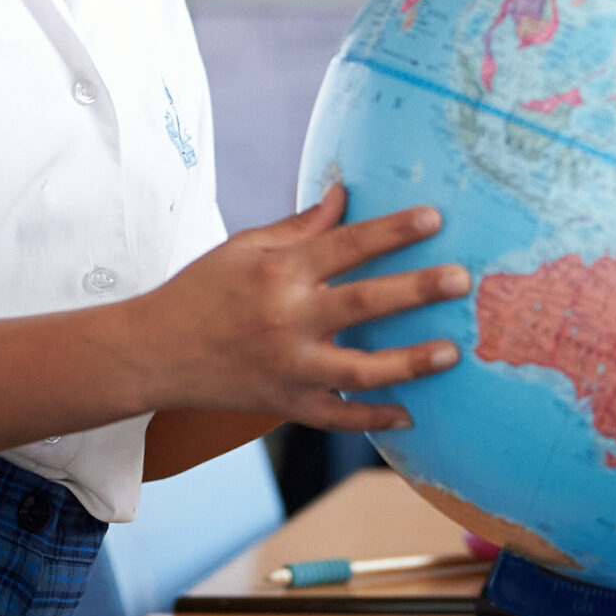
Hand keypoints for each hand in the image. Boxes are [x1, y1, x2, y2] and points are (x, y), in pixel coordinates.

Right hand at [126, 183, 468, 431]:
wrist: (154, 352)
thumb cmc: (201, 290)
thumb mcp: (244, 246)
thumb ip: (300, 227)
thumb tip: (344, 197)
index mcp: (278, 272)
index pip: (346, 245)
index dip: (393, 231)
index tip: (435, 219)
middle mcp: (286, 319)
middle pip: (364, 303)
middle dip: (417, 290)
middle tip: (461, 280)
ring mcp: (288, 367)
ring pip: (360, 369)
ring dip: (410, 361)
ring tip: (451, 353)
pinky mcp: (285, 404)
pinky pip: (337, 417)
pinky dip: (373, 419)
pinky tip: (411, 415)